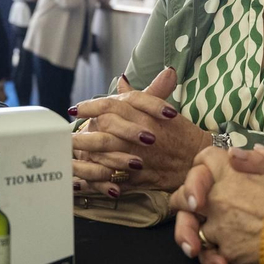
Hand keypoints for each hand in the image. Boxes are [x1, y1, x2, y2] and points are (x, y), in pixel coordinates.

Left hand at [70, 68, 210, 192]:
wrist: (199, 158)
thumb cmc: (180, 133)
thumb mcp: (162, 109)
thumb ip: (139, 96)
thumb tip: (121, 82)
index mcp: (145, 115)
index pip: (113, 106)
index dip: (91, 107)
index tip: (74, 109)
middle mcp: (142, 134)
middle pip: (106, 131)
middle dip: (82, 134)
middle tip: (64, 136)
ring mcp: (142, 157)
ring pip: (108, 156)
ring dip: (86, 157)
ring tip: (67, 156)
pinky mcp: (143, 178)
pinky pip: (117, 179)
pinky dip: (100, 181)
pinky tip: (83, 181)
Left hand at [171, 146, 263, 263]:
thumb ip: (261, 157)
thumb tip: (238, 153)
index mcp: (230, 174)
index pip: (203, 160)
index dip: (205, 165)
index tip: (212, 174)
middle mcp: (218, 199)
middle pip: (183, 197)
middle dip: (187, 201)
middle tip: (197, 207)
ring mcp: (219, 227)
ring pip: (191, 230)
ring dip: (193, 235)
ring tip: (200, 243)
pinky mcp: (226, 252)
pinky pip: (208, 254)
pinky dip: (212, 259)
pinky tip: (222, 263)